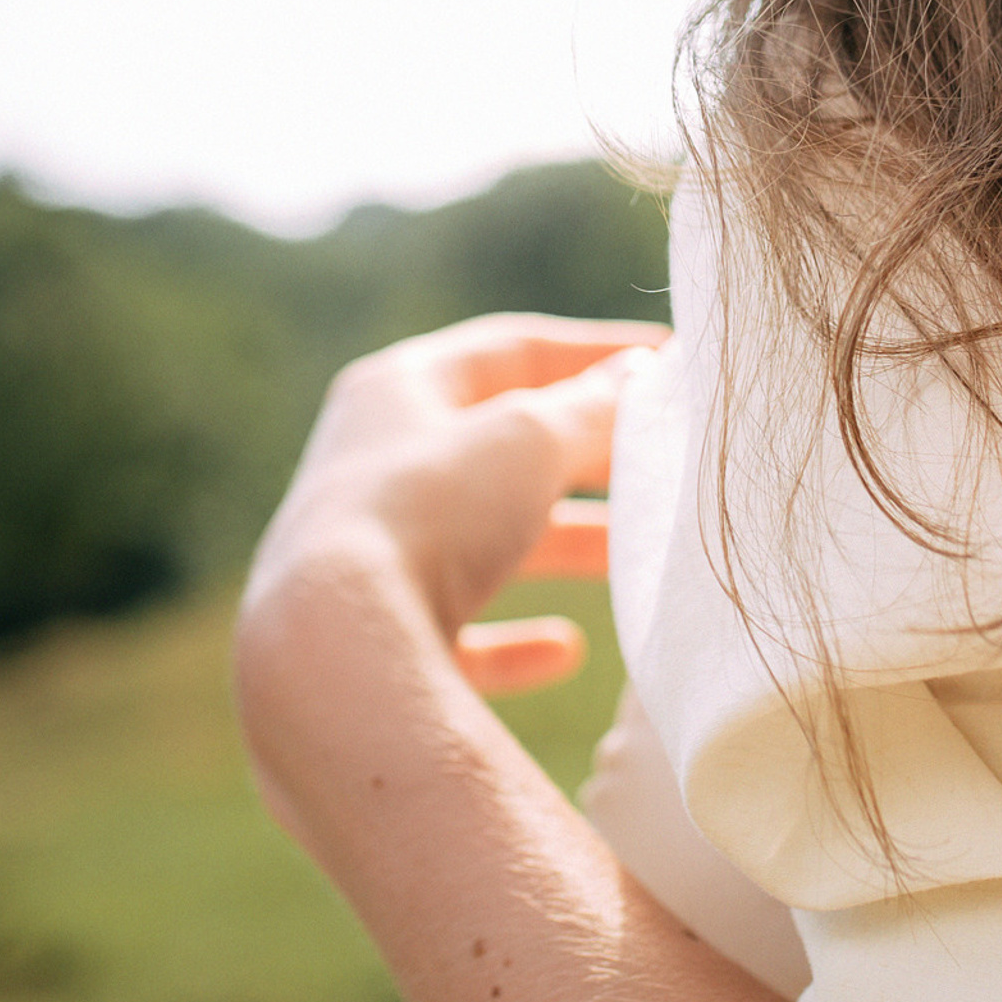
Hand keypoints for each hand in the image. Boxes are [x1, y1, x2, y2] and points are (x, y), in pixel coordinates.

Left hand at [241, 313, 663, 698]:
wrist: (333, 650)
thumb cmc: (430, 514)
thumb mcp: (528, 440)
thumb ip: (591, 408)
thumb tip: (640, 376)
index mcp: (396, 391)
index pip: (510, 351)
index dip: (594, 353)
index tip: (668, 364)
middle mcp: (372, 465)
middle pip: (500, 448)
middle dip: (586, 456)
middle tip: (663, 463)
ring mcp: (368, 554)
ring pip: (486, 538)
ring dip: (562, 543)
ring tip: (636, 556)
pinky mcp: (377, 638)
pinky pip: (457, 628)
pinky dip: (514, 638)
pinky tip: (564, 650)